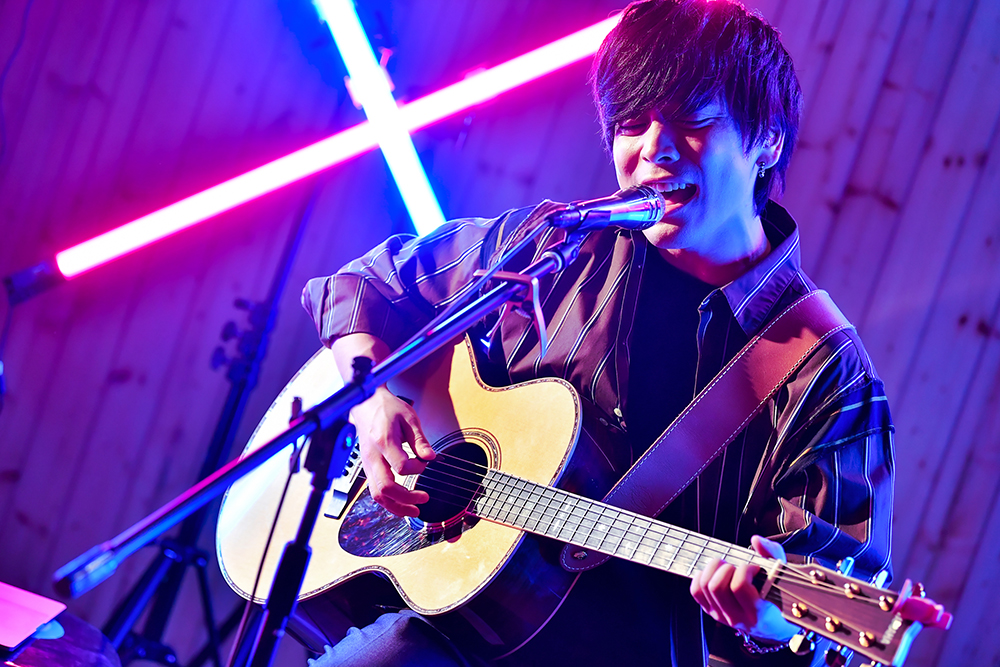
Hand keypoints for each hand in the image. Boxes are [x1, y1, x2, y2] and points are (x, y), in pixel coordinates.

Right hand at [350, 385, 435, 517]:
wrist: (366, 404)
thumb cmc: (387, 409)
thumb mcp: (409, 418)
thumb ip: (420, 440)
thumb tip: (431, 457)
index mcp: (383, 442)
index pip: (400, 467)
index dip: (417, 469)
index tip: (425, 463)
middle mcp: (372, 456)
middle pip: (385, 487)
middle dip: (406, 499)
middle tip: (424, 499)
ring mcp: (367, 464)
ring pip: (377, 494)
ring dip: (396, 506)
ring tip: (414, 510)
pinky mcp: (367, 467)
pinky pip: (374, 490)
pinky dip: (388, 501)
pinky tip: (401, 504)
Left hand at [689, 535, 798, 642]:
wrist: (771, 622)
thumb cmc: (777, 595)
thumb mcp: (781, 574)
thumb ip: (773, 554)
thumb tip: (756, 540)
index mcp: (758, 613)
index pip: (739, 586)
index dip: (744, 570)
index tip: (754, 567)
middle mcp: (737, 618)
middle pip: (717, 586)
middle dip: (725, 568)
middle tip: (737, 566)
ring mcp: (721, 616)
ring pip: (705, 586)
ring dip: (713, 569)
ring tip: (726, 567)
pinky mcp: (711, 611)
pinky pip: (696, 591)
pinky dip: (701, 576)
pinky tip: (714, 573)